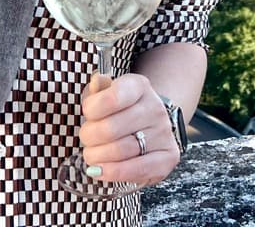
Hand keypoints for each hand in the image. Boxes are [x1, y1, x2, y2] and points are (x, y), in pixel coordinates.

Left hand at [78, 71, 179, 186]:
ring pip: (120, 151)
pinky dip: (113, 173)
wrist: (150, 124)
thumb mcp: (107, 93)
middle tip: (86, 138)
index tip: (87, 114)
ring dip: (97, 156)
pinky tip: (100, 171)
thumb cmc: (120, 110)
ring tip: (91, 155)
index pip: (112, 97)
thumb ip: (99, 89)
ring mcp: (163, 133)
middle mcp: (155, 108)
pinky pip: (137, 170)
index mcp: (139, 86)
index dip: (92, 109)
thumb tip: (98, 80)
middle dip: (89, 137)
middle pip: (110, 129)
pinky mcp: (168, 157)